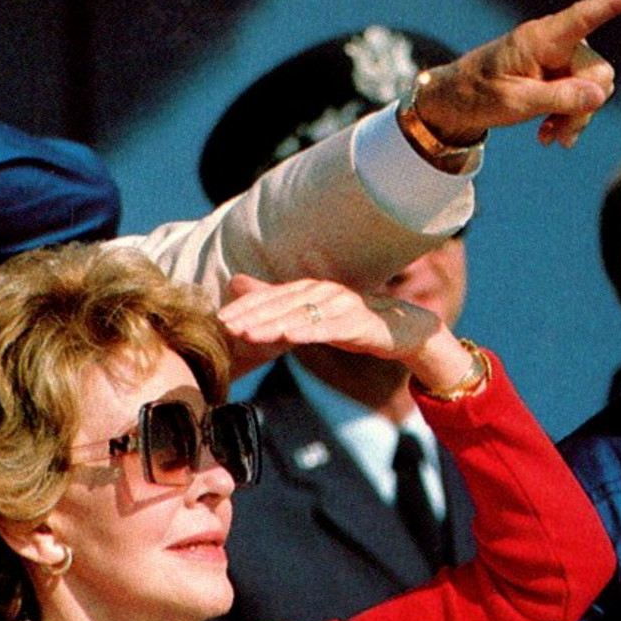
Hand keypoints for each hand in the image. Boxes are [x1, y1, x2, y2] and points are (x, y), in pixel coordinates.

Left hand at [220, 274, 443, 369]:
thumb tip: (236, 284)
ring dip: (273, 325)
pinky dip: (309, 331)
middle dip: (252, 317)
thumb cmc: (349, 322)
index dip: (245, 308)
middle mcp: (323, 292)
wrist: (400, 330)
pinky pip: (330, 328)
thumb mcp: (308, 315)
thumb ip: (274, 302)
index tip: (220, 320)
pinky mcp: (359, 323)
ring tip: (248, 334)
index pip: (270, 298)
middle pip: (282, 305)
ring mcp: (342, 306)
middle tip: (226, 327)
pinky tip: (290, 336)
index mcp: (309, 290)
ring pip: (301, 316)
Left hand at [412, 0, 620, 148]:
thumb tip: (601, 94)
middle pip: (597, 72)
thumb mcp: (515, 103)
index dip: (618, 4)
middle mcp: (556, 43)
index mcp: (541, 39)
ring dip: (575, 117)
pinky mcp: (556, 74)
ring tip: (548, 138)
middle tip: (559, 137)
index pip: (585, 16)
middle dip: (584, 107)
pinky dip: (568, 116)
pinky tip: (548, 135)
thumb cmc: (478, 95)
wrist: (455, 102)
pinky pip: (580, 95)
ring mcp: (558, 58)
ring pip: (592, 88)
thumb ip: (559, 98)